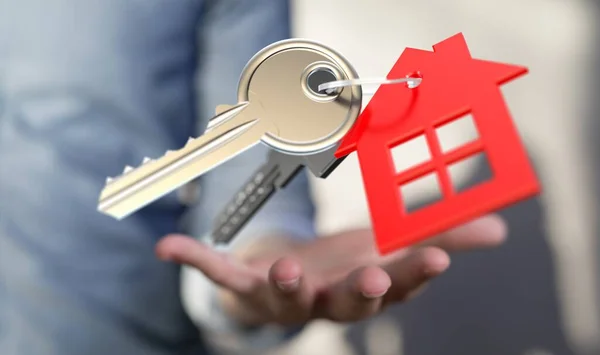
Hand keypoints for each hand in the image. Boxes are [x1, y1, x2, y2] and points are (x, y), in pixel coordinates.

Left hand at [156, 214, 505, 326]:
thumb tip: (498, 229)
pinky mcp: (244, 283)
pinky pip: (219, 274)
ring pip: (285, 297)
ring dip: (286, 285)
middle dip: (359, 294)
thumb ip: (440, 234)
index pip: (396, 288)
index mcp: (361, 288)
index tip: (436, 257)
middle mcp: (324, 298)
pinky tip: (168, 246)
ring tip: (287, 270)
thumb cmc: (342, 265)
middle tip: (371, 279)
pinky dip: (195, 259)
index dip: (415, 275)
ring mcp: (282, 294)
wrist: (287, 279)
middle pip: (345, 304)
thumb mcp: (391, 246)